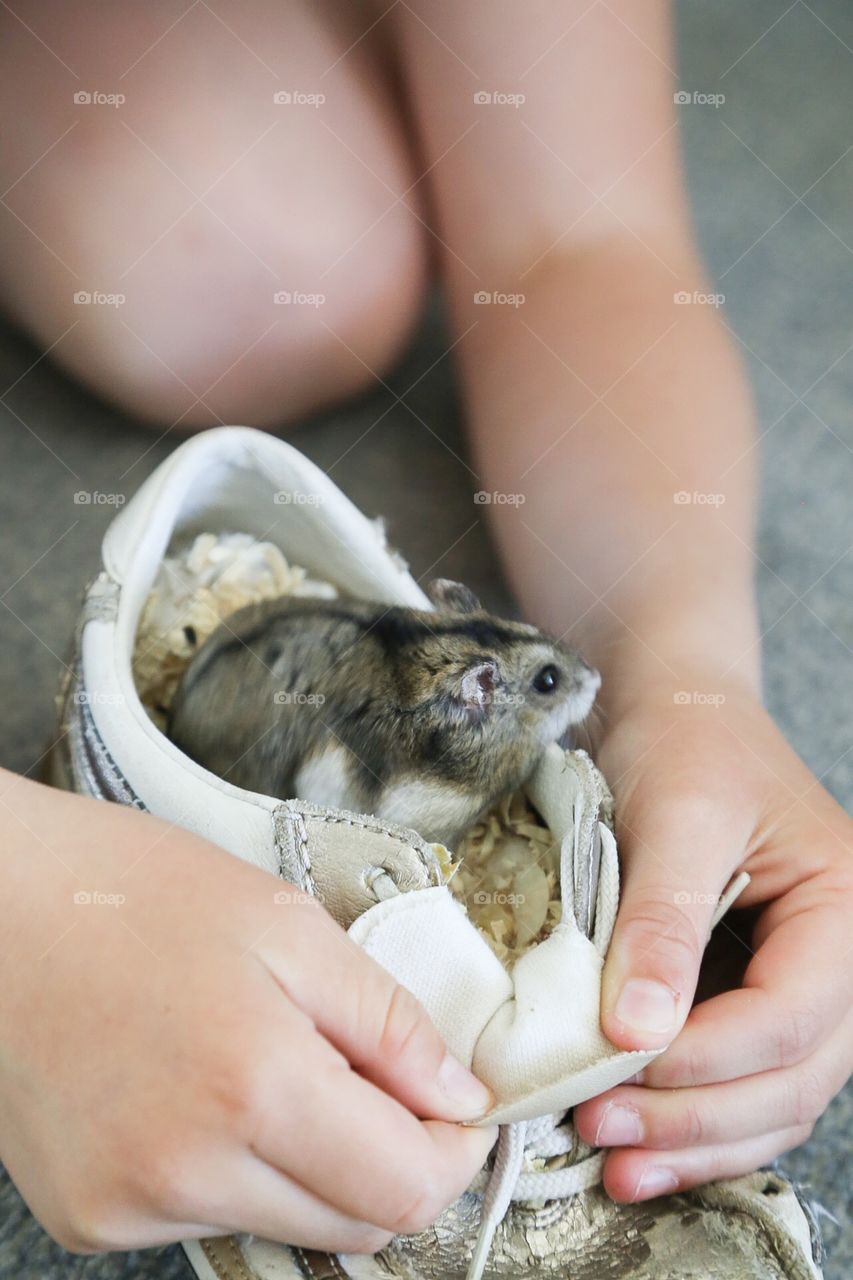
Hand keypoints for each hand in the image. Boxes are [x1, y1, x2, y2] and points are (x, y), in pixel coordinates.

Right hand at [0, 771, 495, 1252]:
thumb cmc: (132, 894)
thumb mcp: (286, 925)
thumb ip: (387, 1022)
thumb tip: (458, 1098)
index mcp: (252, 1085)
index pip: (404, 1191)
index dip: (451, 1152)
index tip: (454, 1107)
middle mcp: (187, 1172)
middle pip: (352, 1227)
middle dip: (390, 1159)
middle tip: (375, 1076)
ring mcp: (129, 1206)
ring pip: (284, 1224)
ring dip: (311, 1163)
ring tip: (271, 1061)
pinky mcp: (90, 1217)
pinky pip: (207, 1218)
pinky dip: (237, 1170)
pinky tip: (207, 1092)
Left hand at [574, 678, 852, 1199]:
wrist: (670, 715)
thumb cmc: (686, 745)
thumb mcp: (677, 816)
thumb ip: (663, 920)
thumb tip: (634, 1031)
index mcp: (846, 911)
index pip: (792, 1016)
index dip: (710, 1056)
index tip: (621, 1064)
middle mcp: (837, 962)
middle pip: (790, 1076)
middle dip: (697, 1115)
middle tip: (602, 1127)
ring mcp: (795, 987)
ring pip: (770, 1098)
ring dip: (695, 1139)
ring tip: (613, 1162)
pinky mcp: (746, 998)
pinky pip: (737, 1082)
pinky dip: (690, 1121)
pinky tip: (635, 1143)